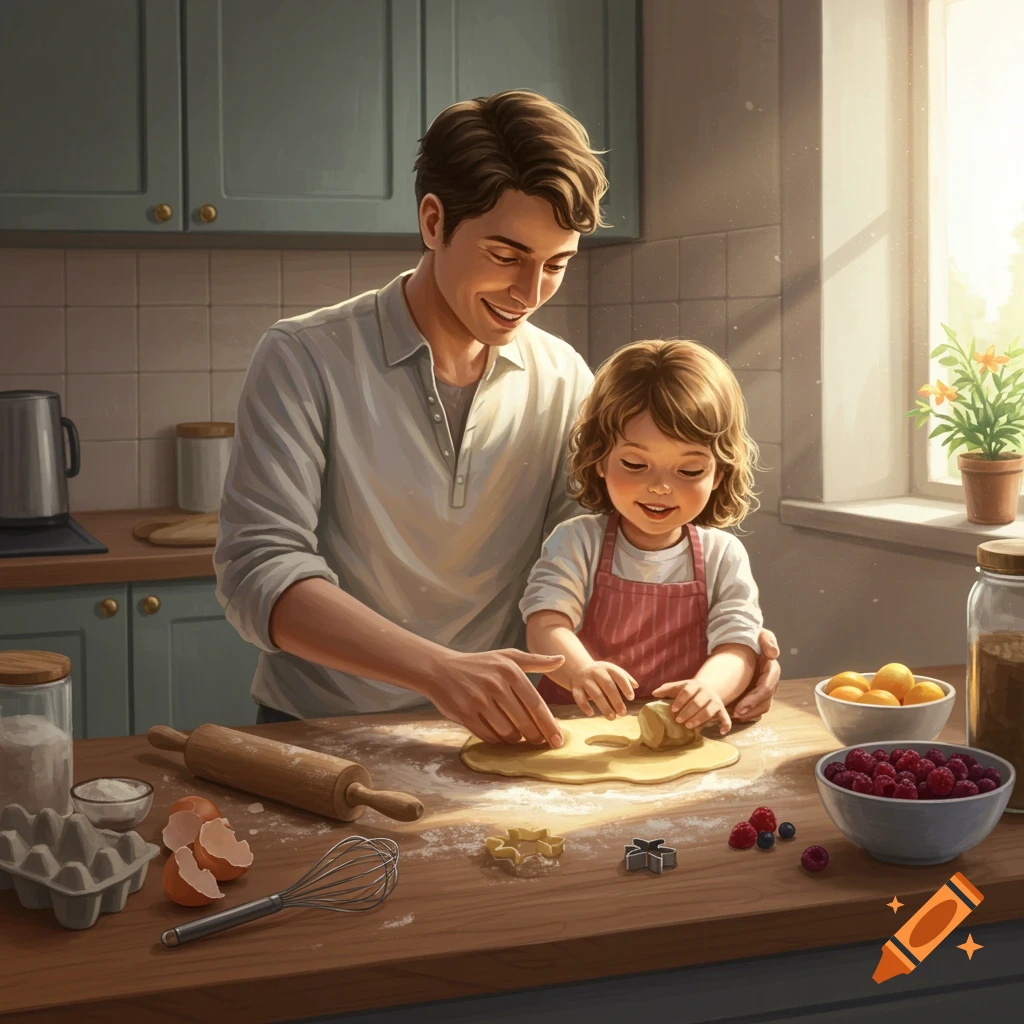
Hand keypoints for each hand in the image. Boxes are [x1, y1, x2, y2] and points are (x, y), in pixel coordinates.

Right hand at [423, 648, 566, 747]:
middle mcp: (495, 685)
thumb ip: (536, 661)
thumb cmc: (480, 664)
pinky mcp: (464, 714)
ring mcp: (478, 700)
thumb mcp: (507, 657)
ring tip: (519, 738)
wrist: (440, 669)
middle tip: (540, 743)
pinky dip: (498, 740)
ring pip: (507, 731)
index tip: (557, 740)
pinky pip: (489, 736)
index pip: (536, 704)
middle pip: (524, 721)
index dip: (549, 725)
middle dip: (535, 736)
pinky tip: (502, 736)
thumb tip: (561, 660)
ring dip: (516, 739)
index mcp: (509, 670)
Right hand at [569, 661, 637, 718]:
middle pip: (607, 685)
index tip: (631, 698)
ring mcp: (584, 680)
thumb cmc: (601, 673)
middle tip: (623, 713)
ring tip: (612, 718)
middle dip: (616, 700)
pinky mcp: (575, 688)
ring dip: (604, 706)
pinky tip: (592, 714)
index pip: (618, 675)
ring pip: (595, 694)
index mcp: (607, 667)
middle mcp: (595, 672)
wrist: (579, 669)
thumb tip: (636, 686)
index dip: (625, 686)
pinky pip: (579, 698)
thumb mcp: (612, 671)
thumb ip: (625, 678)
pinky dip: (585, 706)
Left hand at [652, 678, 731, 734]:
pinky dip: (726, 725)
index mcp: (694, 685)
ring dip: (699, 719)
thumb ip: (666, 689)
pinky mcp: (722, 709)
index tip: (673, 710)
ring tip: (689, 726)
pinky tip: (721, 732)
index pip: (687, 691)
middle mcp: (706, 692)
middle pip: (698, 702)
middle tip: (679, 720)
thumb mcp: (678, 687)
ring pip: (709, 711)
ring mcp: (715, 700)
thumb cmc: (688, 690)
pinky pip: (725, 717)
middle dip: (688, 712)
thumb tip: (654, 693)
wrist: (708, 687)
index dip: (680, 700)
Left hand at [732, 628, 780, 721]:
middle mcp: (769, 682)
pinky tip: (729, 714)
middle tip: (731, 715)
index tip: (739, 708)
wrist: (745, 642)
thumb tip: (773, 653)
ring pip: (759, 709)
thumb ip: (768, 640)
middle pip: (764, 703)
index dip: (753, 701)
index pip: (766, 689)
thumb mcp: (761, 634)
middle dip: (749, 712)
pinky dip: (744, 714)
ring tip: (728, 716)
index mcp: (772, 670)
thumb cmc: (753, 638)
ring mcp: (763, 690)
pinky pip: (753, 709)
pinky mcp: (755, 694)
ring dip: (746, 715)